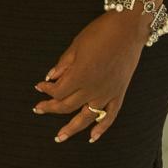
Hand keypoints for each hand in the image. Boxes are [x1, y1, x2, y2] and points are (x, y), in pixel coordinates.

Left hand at [32, 12, 147, 142]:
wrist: (128, 29)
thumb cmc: (100, 32)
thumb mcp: (76, 44)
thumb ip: (63, 64)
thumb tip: (50, 77)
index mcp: (80, 75)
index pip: (58, 91)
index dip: (46, 90)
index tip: (39, 86)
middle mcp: (92, 89)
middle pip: (67, 106)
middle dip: (51, 108)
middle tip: (39, 110)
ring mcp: (107, 94)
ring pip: (86, 117)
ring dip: (71, 128)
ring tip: (60, 137)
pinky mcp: (119, 94)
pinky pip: (109, 117)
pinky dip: (101, 128)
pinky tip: (92, 137)